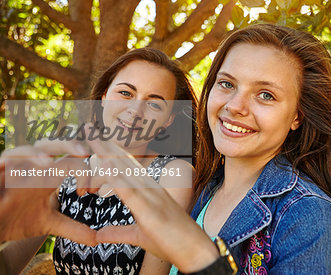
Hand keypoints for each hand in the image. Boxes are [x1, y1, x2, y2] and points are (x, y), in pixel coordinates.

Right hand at [0, 140, 95, 244]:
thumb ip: (74, 228)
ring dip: (43, 152)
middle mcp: (35, 168)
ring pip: (30, 150)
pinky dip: (14, 160)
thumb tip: (98, 240)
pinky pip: (5, 160)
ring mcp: (16, 169)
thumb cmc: (19, 219)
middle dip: (69, 145)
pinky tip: (24, 164)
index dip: (85, 171)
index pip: (72, 162)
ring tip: (53, 162)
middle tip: (84, 152)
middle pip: (54, 145)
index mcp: (50, 176)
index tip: (89, 192)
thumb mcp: (50, 224)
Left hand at [86, 137, 218, 272]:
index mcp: (148, 191)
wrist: (195, 252)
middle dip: (104, 144)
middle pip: (123, 162)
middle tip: (88, 126)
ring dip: (107, 153)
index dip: (109, 152)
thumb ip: (117, 232)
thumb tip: (98, 236)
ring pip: (125, 171)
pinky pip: (129, 190)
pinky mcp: (150, 211)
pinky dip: (115, 176)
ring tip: (91, 136)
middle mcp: (150, 188)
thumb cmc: (171, 242)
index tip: (94, 139)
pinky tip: (103, 164)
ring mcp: (151, 197)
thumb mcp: (139, 236)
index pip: (125, 167)